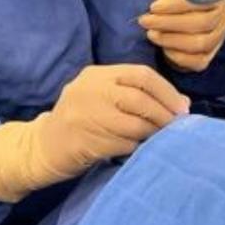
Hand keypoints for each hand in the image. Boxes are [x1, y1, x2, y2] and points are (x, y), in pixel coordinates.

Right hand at [0, 63, 189, 201]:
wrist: (42, 147)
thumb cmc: (81, 120)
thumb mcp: (103, 96)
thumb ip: (135, 94)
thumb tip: (181, 102)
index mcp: (97, 74)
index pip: (141, 74)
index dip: (166, 91)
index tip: (182, 107)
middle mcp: (90, 89)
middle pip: (139, 96)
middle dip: (164, 112)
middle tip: (178, 125)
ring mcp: (84, 114)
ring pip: (133, 122)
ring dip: (153, 132)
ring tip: (162, 138)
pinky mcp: (83, 140)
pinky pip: (122, 143)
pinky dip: (137, 146)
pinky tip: (140, 149)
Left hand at [139, 0, 224, 73]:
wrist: (189, 29)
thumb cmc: (182, 9)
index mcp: (218, 0)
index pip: (200, 1)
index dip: (176, 4)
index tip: (153, 7)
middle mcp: (224, 20)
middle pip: (201, 23)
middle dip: (169, 22)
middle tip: (145, 21)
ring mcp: (218, 42)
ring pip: (199, 43)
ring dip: (170, 39)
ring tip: (151, 33)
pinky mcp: (208, 60)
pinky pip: (196, 61)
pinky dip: (177, 55)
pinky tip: (163, 47)